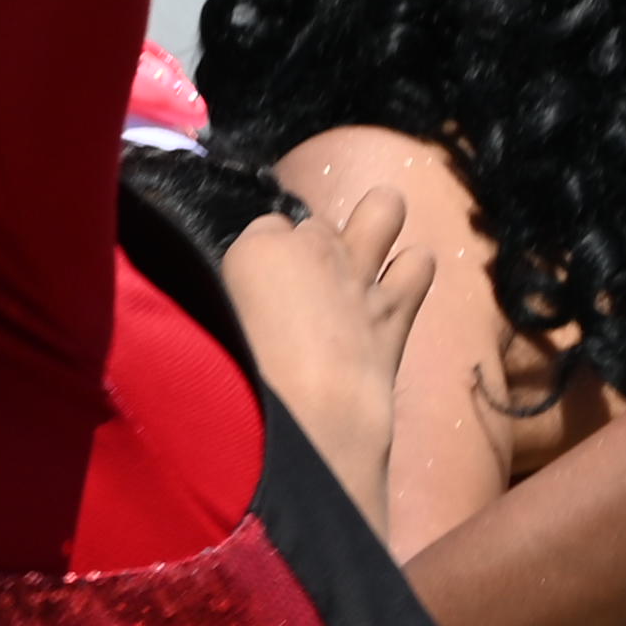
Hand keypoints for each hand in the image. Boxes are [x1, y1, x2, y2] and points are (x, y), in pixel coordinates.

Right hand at [222, 177, 428, 520]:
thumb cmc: (240, 379)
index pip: (262, 226)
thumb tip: (232, 305)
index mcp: (257, 248)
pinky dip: (409, 272)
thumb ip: (219, 301)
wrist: (311, 417)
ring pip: (384, 208)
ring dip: (376, 226)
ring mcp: (362, 274)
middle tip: (300, 289)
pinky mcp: (399, 308)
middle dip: (311, 247)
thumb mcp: (206, 325)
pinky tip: (395, 291)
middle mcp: (314, 247)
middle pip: (315, 224)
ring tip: (364, 256)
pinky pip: (420, 263)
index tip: (253, 288)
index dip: (260, 257)